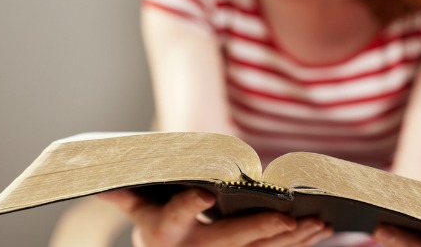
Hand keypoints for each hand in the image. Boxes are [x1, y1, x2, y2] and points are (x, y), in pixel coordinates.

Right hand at [99, 188, 332, 246]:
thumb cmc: (155, 221)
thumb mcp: (138, 209)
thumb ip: (125, 194)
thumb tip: (99, 180)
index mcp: (166, 230)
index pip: (175, 215)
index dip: (189, 205)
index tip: (205, 194)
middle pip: (230, 241)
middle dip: (261, 230)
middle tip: (290, 219)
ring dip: (292, 239)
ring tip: (320, 223)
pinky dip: (298, 244)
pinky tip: (320, 232)